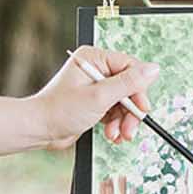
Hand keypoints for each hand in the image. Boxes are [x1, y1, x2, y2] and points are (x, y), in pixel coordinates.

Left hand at [30, 47, 158, 149]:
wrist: (39, 130)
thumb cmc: (60, 110)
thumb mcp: (99, 97)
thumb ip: (128, 83)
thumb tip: (153, 69)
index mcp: (94, 58)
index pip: (129, 67)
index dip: (138, 88)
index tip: (141, 107)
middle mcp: (96, 69)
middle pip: (128, 86)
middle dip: (130, 110)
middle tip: (130, 128)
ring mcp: (95, 86)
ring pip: (123, 102)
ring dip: (123, 121)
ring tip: (117, 135)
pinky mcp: (94, 102)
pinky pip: (115, 111)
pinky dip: (116, 124)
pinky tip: (112, 135)